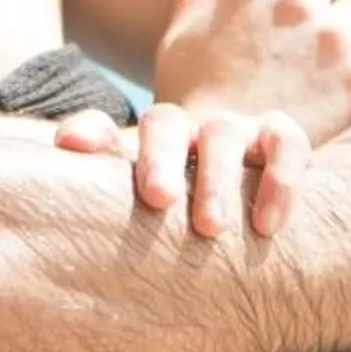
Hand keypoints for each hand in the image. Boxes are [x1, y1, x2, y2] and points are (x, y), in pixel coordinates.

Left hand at [53, 102, 313, 237]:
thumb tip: (64, 144)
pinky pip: (286, 143)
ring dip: (216, 178)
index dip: (90, 134)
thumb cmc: (185, 217)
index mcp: (142, 145)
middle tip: (156, 200)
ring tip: (209, 229)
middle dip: (158, 159)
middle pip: (166, 122)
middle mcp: (187, 130)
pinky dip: (279, 178)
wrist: (255, 221)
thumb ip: (101, 174)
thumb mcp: (141, 203)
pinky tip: (268, 225)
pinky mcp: (284, 143)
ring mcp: (237, 132)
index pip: (108, 128)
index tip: (73, 153)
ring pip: (223, 132)